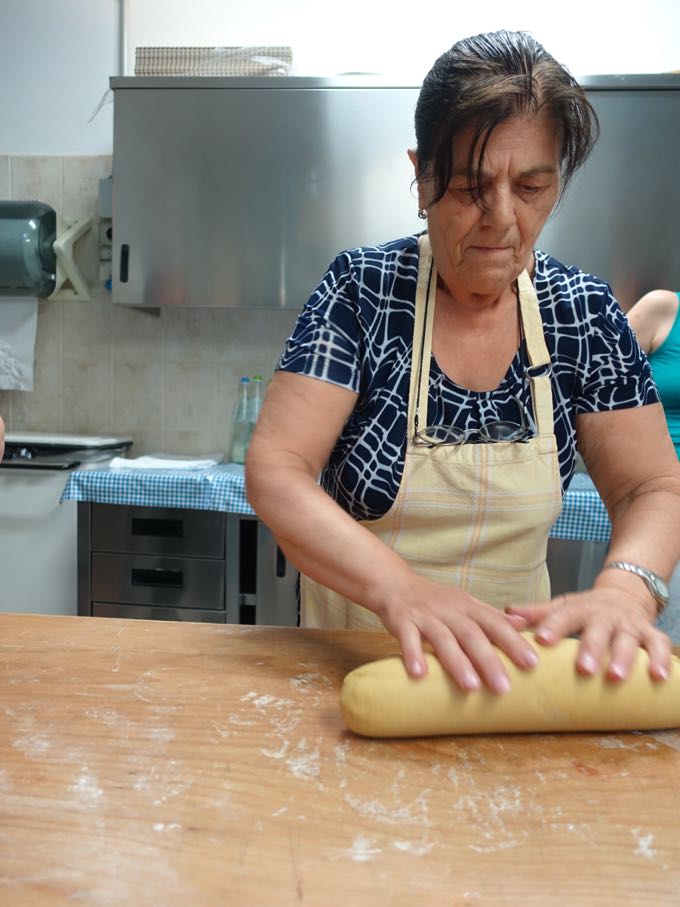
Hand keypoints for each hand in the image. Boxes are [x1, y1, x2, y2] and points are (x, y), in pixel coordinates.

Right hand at [372, 575, 538, 693]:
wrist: (395, 583)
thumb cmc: (434, 599)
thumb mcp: (465, 602)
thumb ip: (491, 615)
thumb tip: (523, 625)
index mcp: (468, 607)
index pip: (495, 624)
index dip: (514, 642)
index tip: (533, 663)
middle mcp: (449, 611)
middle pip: (472, 635)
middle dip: (489, 661)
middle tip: (504, 687)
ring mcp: (425, 616)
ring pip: (443, 639)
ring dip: (457, 662)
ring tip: (470, 687)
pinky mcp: (402, 621)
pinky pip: (407, 639)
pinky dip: (413, 655)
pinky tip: (419, 675)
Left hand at [506, 588, 671, 681]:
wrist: (624, 594)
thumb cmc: (586, 609)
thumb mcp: (562, 607)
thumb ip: (538, 613)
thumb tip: (508, 613)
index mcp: (580, 608)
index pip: (564, 615)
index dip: (554, 626)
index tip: (543, 641)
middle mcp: (605, 615)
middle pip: (599, 630)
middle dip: (591, 648)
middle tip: (584, 668)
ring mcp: (629, 624)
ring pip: (629, 639)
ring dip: (624, 658)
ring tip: (616, 676)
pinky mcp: (650, 633)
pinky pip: (659, 645)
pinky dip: (661, 660)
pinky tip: (659, 678)